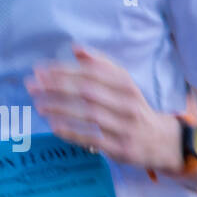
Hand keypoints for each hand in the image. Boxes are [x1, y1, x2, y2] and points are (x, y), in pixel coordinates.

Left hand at [26, 44, 180, 169]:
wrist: (162, 142)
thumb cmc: (133, 107)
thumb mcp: (123, 84)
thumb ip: (100, 65)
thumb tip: (75, 48)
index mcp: (126, 85)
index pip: (91, 73)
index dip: (64, 70)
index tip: (40, 69)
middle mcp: (127, 104)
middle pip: (88, 92)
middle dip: (57, 87)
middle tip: (33, 85)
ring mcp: (125, 127)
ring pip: (89, 115)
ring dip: (60, 109)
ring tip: (38, 104)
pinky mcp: (121, 148)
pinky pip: (93, 138)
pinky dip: (72, 132)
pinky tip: (53, 127)